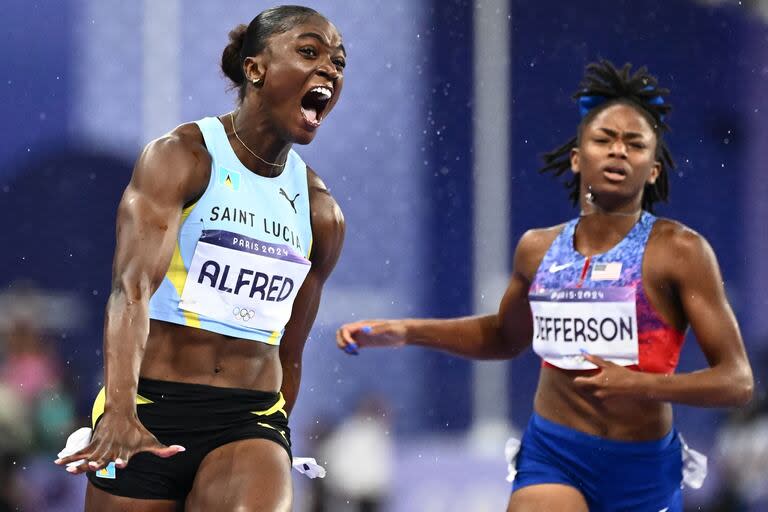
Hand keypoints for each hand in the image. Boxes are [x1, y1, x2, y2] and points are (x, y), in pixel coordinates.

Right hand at [54, 410, 184, 473]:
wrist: (121, 411)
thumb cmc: (137, 430)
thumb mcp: (150, 440)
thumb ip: (163, 449)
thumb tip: (182, 450)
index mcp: (126, 450)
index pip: (124, 457)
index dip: (122, 460)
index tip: (120, 464)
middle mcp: (112, 449)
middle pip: (104, 458)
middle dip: (98, 463)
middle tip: (92, 465)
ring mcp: (101, 446)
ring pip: (88, 456)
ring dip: (79, 463)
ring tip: (70, 470)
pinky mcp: (93, 443)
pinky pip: (79, 452)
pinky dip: (69, 457)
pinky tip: (57, 463)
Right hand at [336, 320, 406, 354]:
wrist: (403, 333)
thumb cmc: (397, 329)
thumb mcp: (389, 329)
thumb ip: (377, 329)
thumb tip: (365, 331)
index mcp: (363, 325)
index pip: (345, 329)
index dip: (345, 338)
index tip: (353, 346)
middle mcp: (360, 329)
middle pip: (341, 333)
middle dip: (341, 342)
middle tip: (350, 350)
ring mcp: (362, 336)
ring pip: (345, 339)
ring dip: (344, 346)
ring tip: (353, 353)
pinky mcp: (365, 342)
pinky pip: (351, 345)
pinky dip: (349, 350)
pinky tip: (356, 354)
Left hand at [572, 352, 640, 399]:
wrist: (634, 385)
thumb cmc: (621, 374)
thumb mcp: (607, 365)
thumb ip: (594, 360)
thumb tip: (584, 354)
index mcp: (596, 382)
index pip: (580, 382)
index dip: (577, 378)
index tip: (578, 376)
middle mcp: (597, 391)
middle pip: (584, 388)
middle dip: (584, 383)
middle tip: (586, 378)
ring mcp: (602, 397)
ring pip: (591, 392)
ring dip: (591, 387)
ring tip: (596, 381)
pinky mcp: (607, 399)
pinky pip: (598, 395)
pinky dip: (598, 391)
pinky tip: (604, 385)